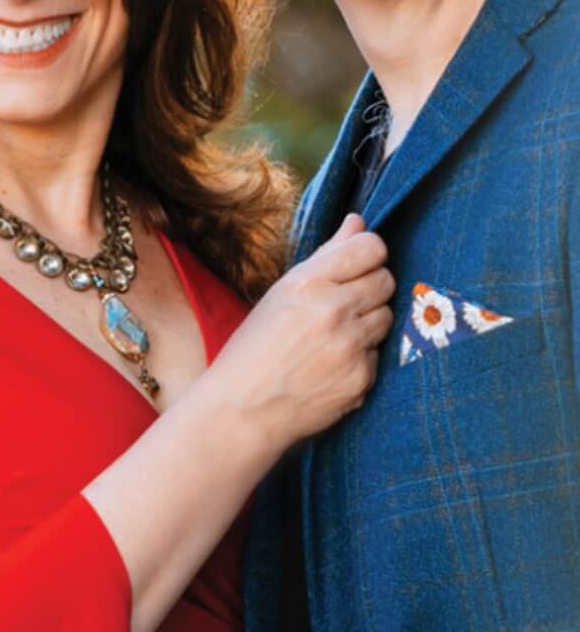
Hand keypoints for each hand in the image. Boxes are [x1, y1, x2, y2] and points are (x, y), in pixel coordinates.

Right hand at [212, 213, 393, 451]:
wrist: (243, 409)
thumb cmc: (254, 347)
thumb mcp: (282, 292)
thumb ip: (327, 256)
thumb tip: (357, 221)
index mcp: (309, 282)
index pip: (371, 247)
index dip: (368, 253)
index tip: (358, 263)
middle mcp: (334, 310)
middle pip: (386, 280)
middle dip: (371, 286)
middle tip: (343, 303)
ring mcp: (352, 347)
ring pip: (387, 317)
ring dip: (368, 322)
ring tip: (334, 336)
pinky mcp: (363, 379)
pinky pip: (378, 354)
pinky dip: (361, 357)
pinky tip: (331, 365)